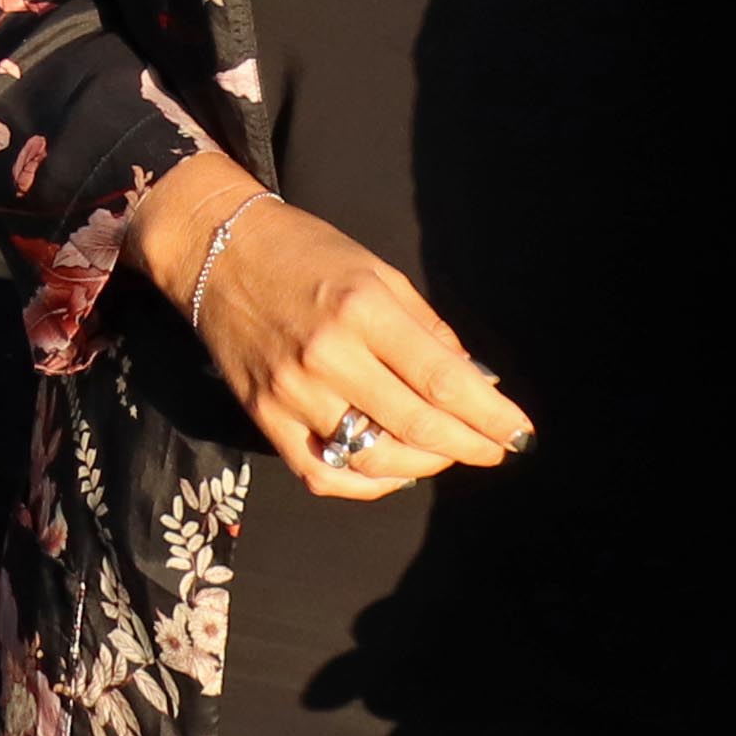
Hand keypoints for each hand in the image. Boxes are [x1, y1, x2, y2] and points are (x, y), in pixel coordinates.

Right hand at [145, 174, 528, 500]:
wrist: (217, 251)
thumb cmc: (306, 254)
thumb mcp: (378, 272)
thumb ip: (428, 330)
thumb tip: (476, 382)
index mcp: (363, 309)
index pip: (442, 379)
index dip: (489, 414)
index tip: (519, 432)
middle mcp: (328, 356)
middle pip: (417, 426)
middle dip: (470, 445)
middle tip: (496, 450)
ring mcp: (292, 393)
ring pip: (374, 460)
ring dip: (424, 465)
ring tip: (445, 452)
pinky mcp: (264, 417)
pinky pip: (324, 475)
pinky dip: (368, 485)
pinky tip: (394, 471)